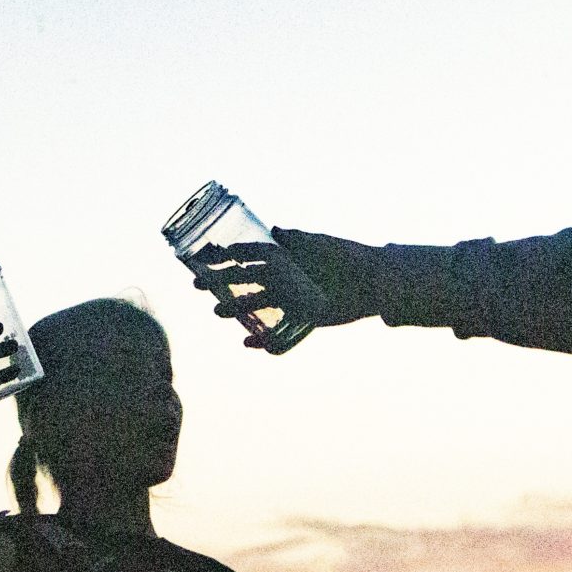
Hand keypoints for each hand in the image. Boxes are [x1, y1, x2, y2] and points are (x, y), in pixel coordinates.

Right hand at [187, 230, 360, 346]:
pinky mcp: (302, 317)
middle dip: (222, 281)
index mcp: (286, 255)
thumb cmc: (347, 256)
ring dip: (236, 308)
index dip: (228, 255)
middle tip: (197, 285)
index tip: (205, 258)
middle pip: (246, 279)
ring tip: (217, 312)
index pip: (250, 253)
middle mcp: (284, 276)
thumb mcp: (321, 244)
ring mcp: (291, 297)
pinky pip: (278, 330)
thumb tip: (275, 229)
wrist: (374, 282)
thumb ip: (298, 239)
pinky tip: (247, 342)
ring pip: (256, 303)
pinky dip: (262, 338)